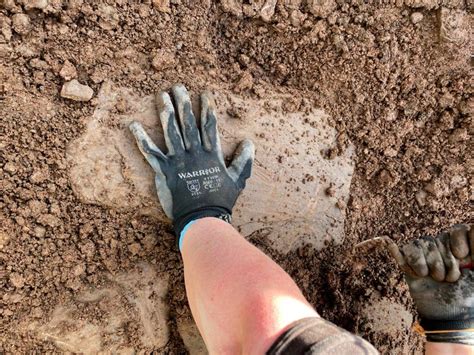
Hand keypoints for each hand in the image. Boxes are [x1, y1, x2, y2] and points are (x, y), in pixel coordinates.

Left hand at [129, 84, 254, 235]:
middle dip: (184, 103)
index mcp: (211, 154)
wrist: (203, 218)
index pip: (209, 125)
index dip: (207, 108)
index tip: (204, 94)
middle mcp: (194, 153)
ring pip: (171, 131)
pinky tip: (133, 125)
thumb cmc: (220, 200)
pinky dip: (141, 139)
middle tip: (178, 87)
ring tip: (161, 95)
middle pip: (188, 123)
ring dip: (166, 112)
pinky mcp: (164, 171)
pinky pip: (151, 152)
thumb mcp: (237, 180)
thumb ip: (243, 161)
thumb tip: (249, 143)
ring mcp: (178, 161)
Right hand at [385, 225, 473, 344]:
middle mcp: (443, 247)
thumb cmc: (468, 296)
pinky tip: (403, 258)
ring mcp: (425, 254)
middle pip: (439, 239)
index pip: (457, 230)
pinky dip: (409, 260)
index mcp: (461, 247)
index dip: (459, 241)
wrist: (449, 315)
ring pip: (422, 244)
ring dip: (429, 265)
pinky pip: (406, 250)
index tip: (463, 257)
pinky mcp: (410, 262)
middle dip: (445, 262)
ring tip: (434, 279)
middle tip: (448, 279)